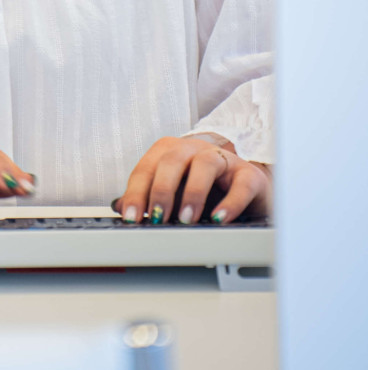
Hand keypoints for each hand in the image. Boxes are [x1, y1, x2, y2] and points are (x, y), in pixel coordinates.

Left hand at [112, 134, 271, 225]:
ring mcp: (223, 160)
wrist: (247, 190)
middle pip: (172, 160)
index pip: (147, 168)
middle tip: (157, 219)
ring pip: (205, 164)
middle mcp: (194, 150)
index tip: (131, 218)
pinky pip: (241, 184)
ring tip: (186, 219)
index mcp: (170, 152)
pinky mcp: (249, 175)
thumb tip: (121, 207)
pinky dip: (230, 202)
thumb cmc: (204, 190)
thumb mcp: (173, 194)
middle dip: (161, 190)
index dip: (136, 192)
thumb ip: (147, 197)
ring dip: (193, 192)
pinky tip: (219, 219)